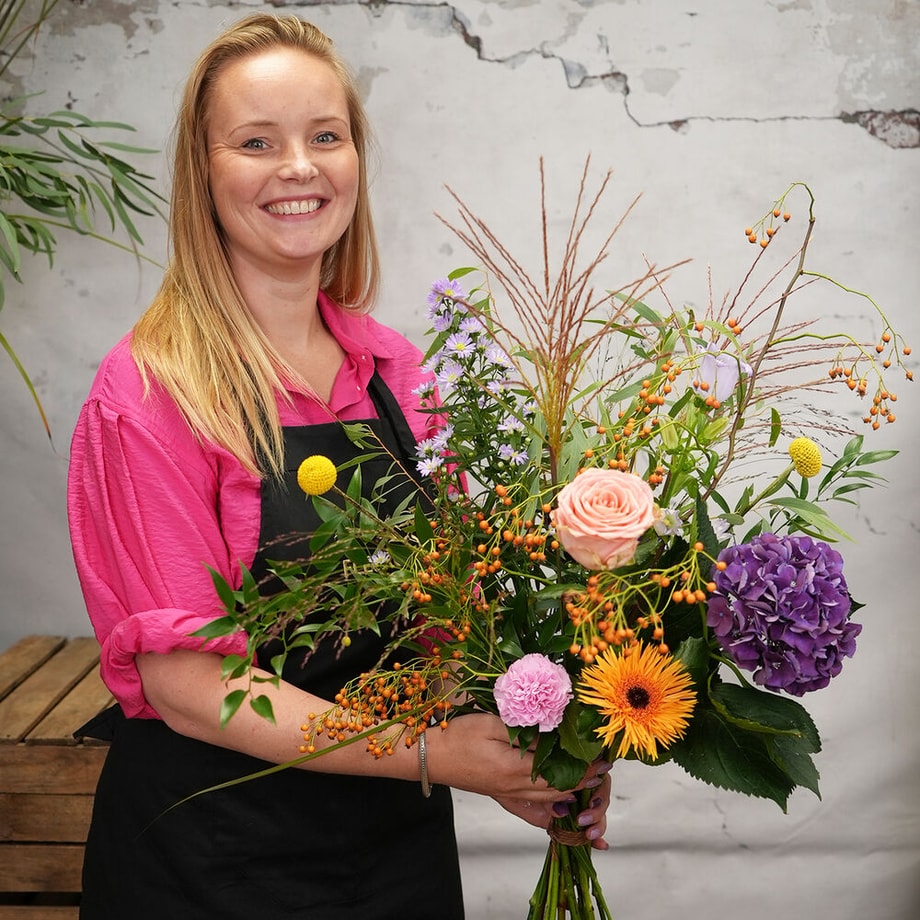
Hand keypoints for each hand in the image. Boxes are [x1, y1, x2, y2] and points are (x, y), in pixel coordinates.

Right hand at [428, 714, 611, 848]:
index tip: (602, 757)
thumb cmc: (457, 736)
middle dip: (584, 780)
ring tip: (588, 781)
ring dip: (570, 792)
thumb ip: (523, 728)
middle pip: (558, 790)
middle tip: (602, 769)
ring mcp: (506, 794)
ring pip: (546, 801)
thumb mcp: (492, 724)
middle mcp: (514, 788)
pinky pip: (528, 809)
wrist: (430, 757)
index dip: (584, 767)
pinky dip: (546, 810)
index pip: (560, 773)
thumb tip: (553, 731)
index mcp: (514, 769)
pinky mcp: (498, 795)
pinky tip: (555, 809)